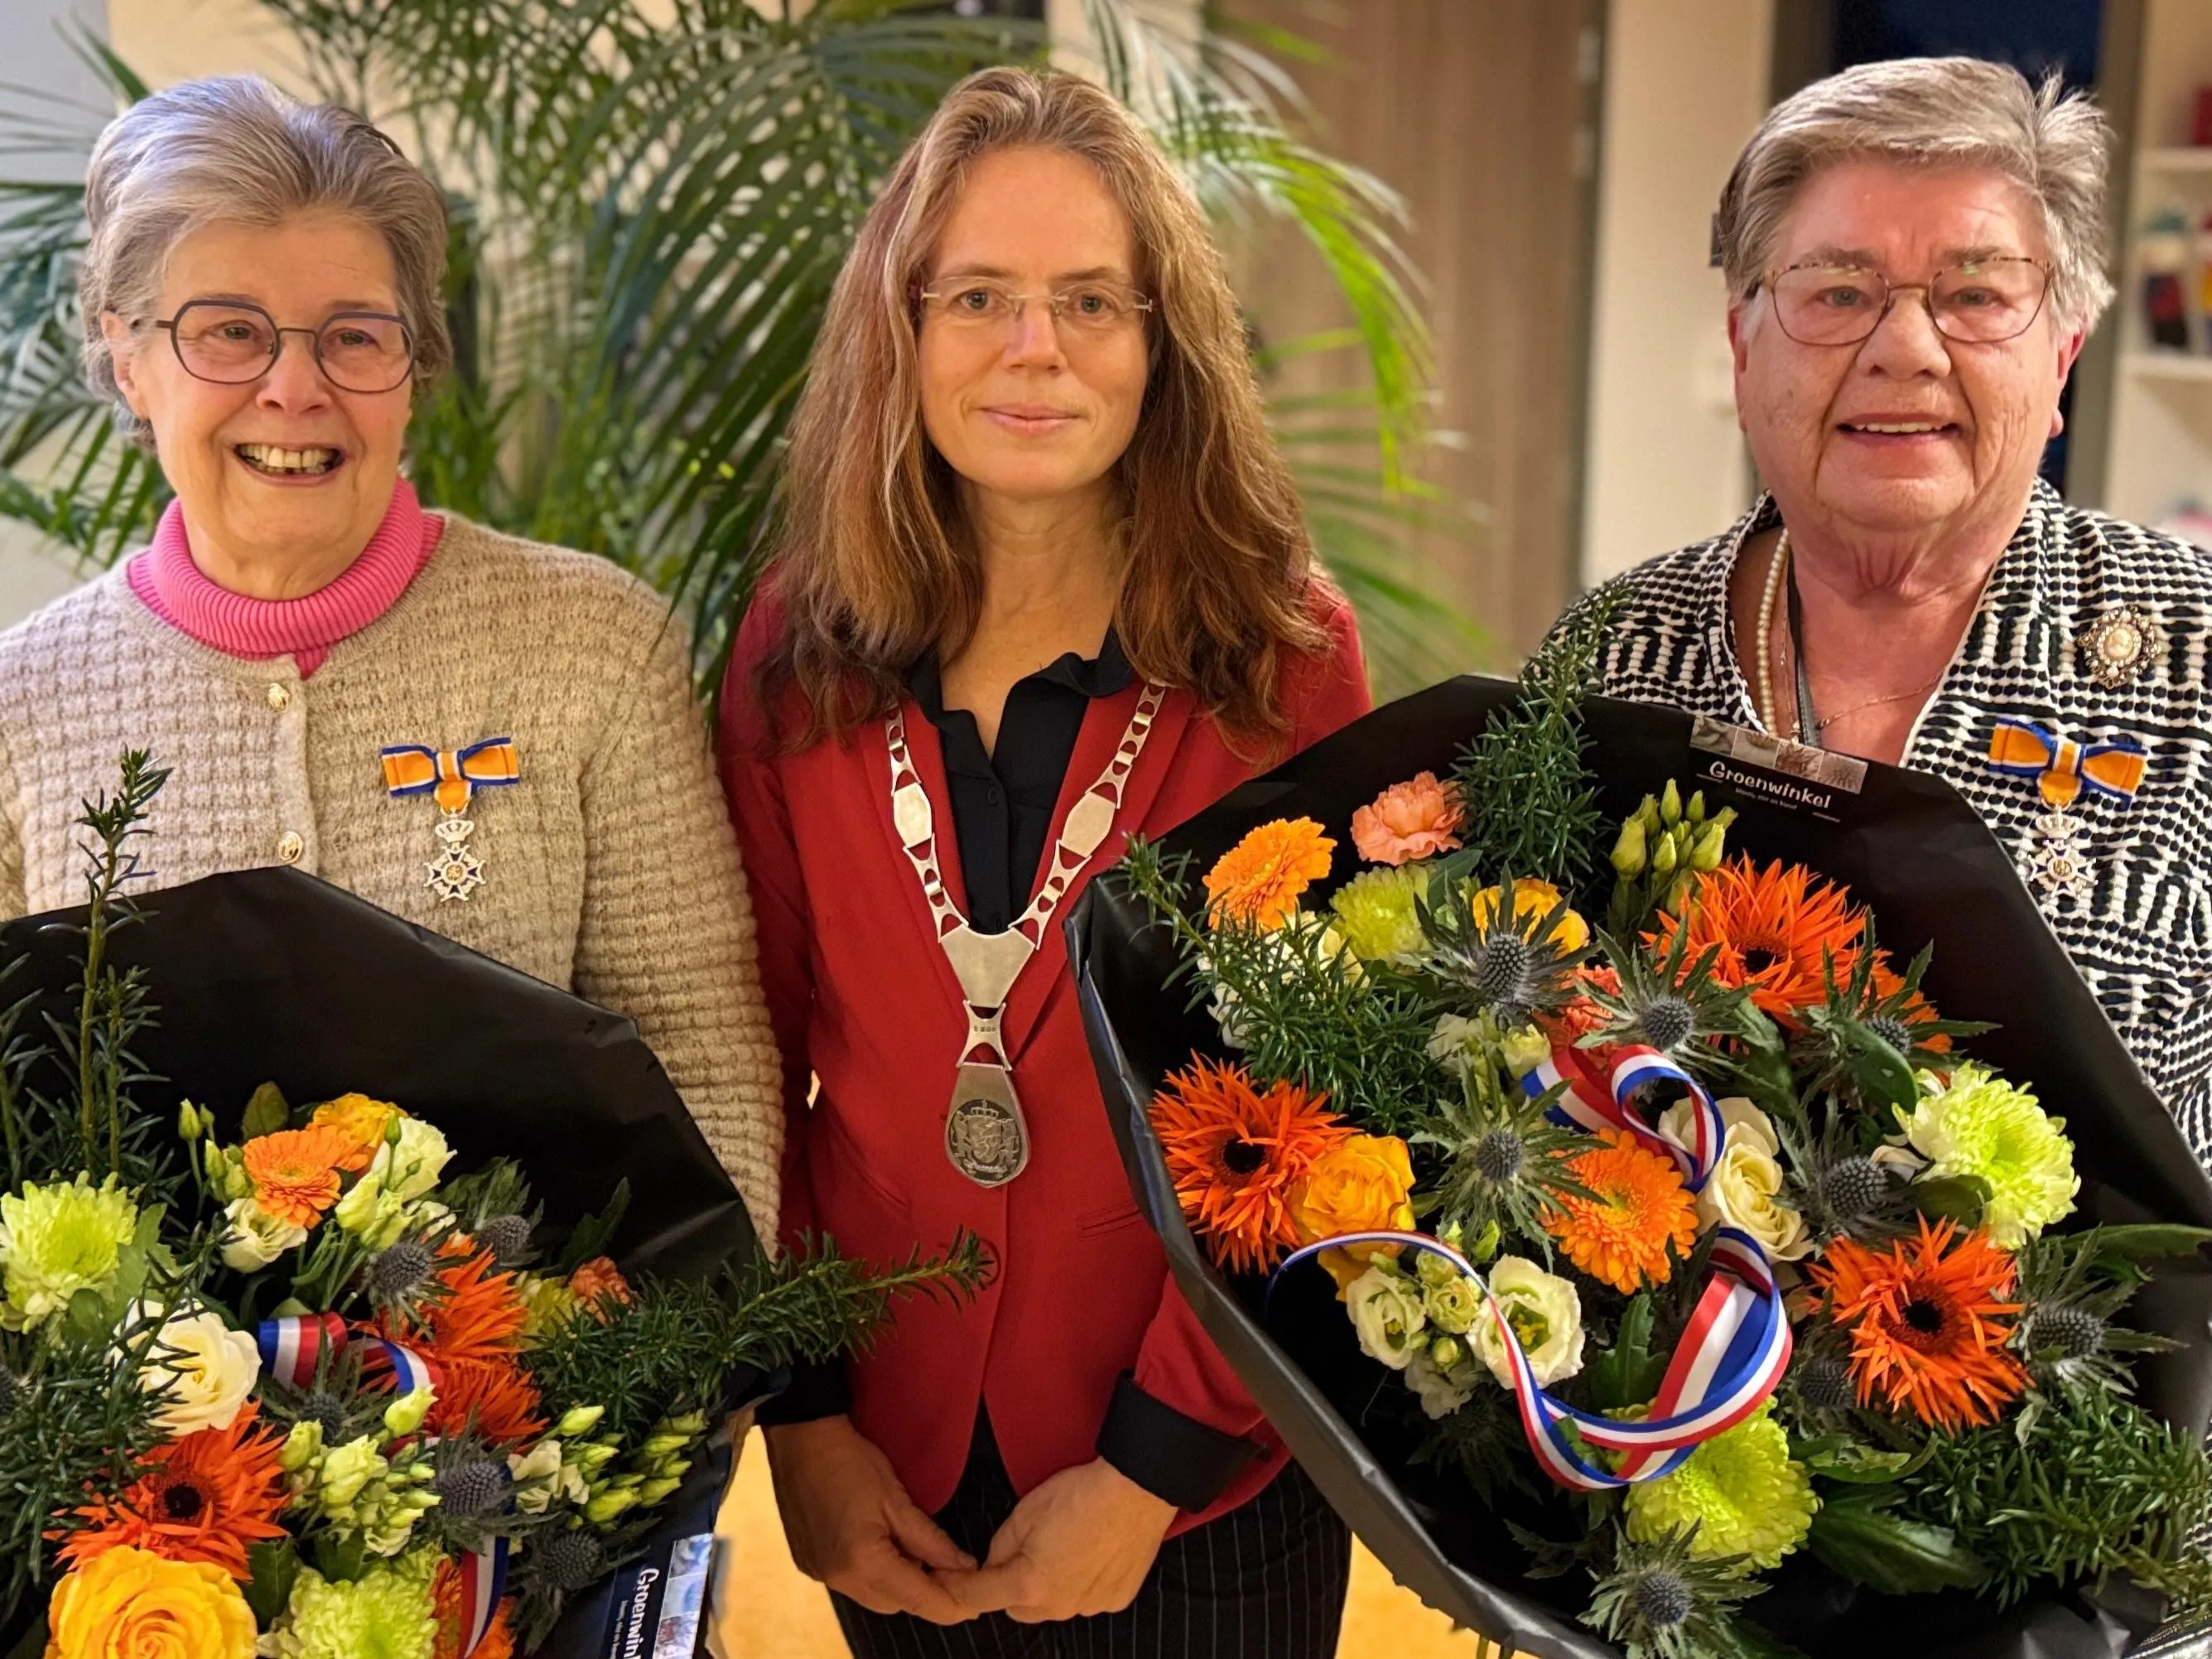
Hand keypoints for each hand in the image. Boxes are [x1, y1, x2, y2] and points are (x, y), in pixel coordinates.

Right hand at [764, 1415, 977, 1624]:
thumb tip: (963, 1566)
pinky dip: (870, 1572)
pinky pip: (850, 1583)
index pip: (917, 1598)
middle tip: (944, 1562)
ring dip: (895, 1581)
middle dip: (922, 1589)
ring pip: (871, 1596)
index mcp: (863, 1560)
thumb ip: (931, 1540)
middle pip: (894, 1604)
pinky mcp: (808, 1564)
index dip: (948, 1604)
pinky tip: (877, 1543)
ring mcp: (819, 1573)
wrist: (801, 1438)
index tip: (972, 1603)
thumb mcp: (897, 1499)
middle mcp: (838, 1577)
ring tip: (908, 1545)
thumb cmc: (851, 1460)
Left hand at [942, 1457, 1174, 1622]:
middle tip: (1022, 1551)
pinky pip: (1085, 1599)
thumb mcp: (1025, 1511)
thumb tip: (994, 1564)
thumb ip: (1001, 1546)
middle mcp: (1059, 1606)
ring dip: (1048, 1587)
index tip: (944, 1581)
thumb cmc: (1081, 1495)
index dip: (956, 1587)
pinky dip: (1081, 1583)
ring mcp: (1091, 1607)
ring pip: (1053, 1606)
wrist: (1137, 1490)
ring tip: (1064, 1546)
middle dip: (1009, 1587)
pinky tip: (1091, 1552)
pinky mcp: (1116, 1600)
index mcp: (1028, 1585)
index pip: (978, 1596)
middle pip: (1017, 1608)